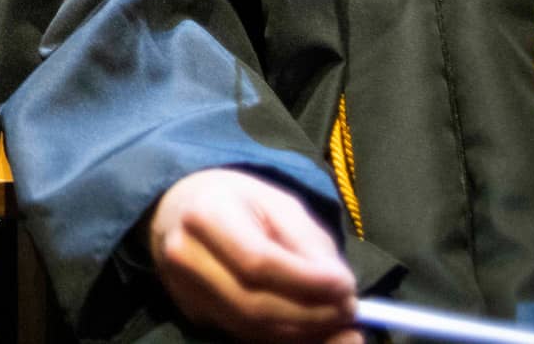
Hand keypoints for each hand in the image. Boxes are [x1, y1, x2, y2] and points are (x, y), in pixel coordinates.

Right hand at [149, 168, 359, 343]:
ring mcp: (183, 289)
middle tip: (350, 311)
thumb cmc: (242, 203)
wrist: (185, 211)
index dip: (306, 282)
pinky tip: (314, 328)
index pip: (258, 261)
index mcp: (206, 215)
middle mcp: (185, 256)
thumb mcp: (280, 206)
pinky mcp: (193, 312)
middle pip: (254, 304)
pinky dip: (286, 337)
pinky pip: (246, 335)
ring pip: (251, 328)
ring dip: (303, 333)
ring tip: (339, 322)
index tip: (347, 287)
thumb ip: (309, 245)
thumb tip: (342, 291)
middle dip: (311, 315)